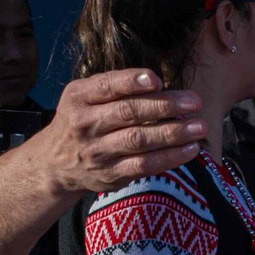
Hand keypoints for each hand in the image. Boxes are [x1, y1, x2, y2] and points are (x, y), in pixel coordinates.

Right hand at [34, 70, 206, 196]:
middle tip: (194, 102)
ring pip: (139, 141)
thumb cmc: (80, 120)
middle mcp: (86, 124)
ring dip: (173, 133)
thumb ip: (113, 86)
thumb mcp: (83, 96)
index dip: (132, 82)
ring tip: (199, 126)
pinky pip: (145, 166)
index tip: (156, 79)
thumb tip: (156, 81)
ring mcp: (98, 152)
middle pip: (128, 113)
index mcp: (79, 98)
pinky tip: (190, 149)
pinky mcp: (111, 175)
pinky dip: (170, 158)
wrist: (55, 164)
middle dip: (165, 106)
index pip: (107, 86)